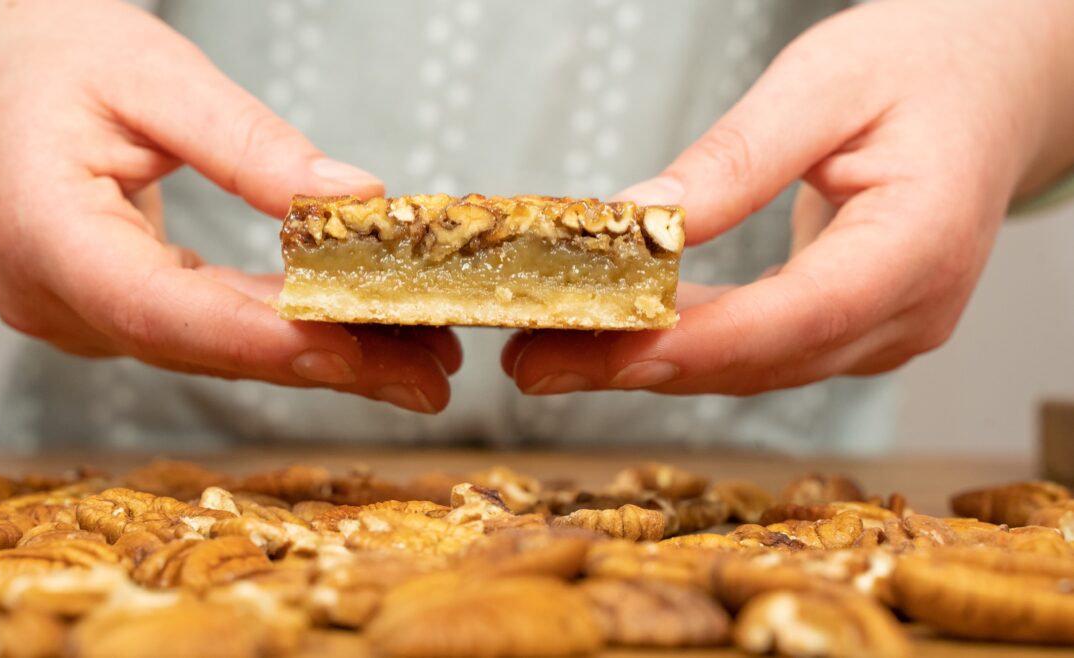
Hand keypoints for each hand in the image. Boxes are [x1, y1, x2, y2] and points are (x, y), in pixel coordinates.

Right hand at [0, 0, 457, 412]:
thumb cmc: (49, 50)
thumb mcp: (157, 74)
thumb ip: (252, 147)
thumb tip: (357, 200)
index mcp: (42, 230)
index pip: (160, 306)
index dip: (262, 338)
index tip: (355, 350)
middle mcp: (54, 295)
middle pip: (203, 345)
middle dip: (322, 362)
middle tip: (427, 380)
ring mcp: (76, 311)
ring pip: (212, 346)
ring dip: (315, 355)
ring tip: (416, 364)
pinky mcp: (107, 305)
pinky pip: (204, 324)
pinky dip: (280, 328)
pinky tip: (353, 334)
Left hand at [505, 0, 1073, 395]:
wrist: (988, 87)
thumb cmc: (923, 69)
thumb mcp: (826, 83)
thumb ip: (739, 159)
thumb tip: (644, 219)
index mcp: (923, 239)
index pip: (805, 311)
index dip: (704, 340)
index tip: (608, 350)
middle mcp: (910, 307)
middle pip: (764, 358)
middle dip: (642, 365)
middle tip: (534, 362)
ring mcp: (885, 329)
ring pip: (755, 368)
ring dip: (650, 365)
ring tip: (551, 355)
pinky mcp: (853, 327)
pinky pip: (761, 349)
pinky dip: (687, 344)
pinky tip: (617, 337)